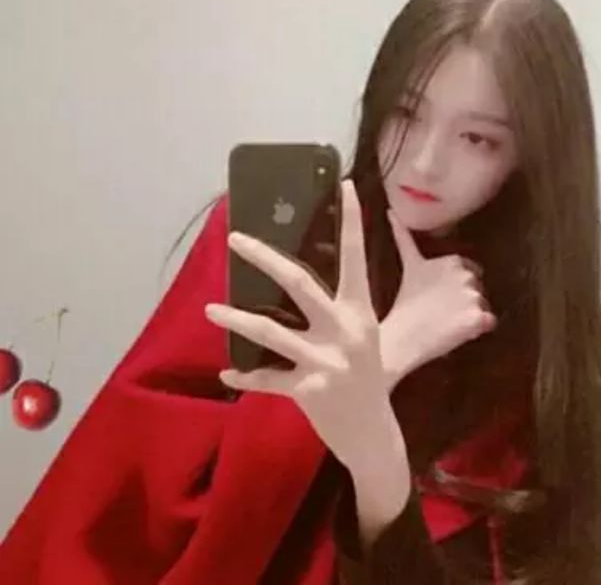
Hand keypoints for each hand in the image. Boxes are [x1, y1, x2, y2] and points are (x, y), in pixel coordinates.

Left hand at [204, 180, 399, 469]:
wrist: (372, 432)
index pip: (356, 258)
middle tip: (236, 239)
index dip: (351, 221)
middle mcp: (344, 331)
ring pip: (270, 332)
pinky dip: (245, 376)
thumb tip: (297, 279)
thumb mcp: (362, 334)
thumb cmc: (367, 375)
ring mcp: (326, 362)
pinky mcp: (308, 391)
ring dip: (236, 320)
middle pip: (299, 283)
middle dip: (265, 257)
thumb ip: (339, 307)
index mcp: (360, 311)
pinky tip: (227, 373)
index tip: (343, 186)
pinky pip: (266, 379)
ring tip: (211, 311)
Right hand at [380, 207, 496, 392]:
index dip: (454, 286)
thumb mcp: (408, 265)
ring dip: (470, 315)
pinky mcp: (479, 318)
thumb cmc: (404, 304)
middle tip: (439, 310)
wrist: (401, 338)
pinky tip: (458, 331)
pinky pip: (489, 322)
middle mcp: (466, 275)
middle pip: (477, 288)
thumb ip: (403, 236)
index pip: (469, 271)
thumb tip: (390, 210)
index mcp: (452, 260)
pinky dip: (478, 328)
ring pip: (483, 305)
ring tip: (445, 322)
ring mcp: (474, 297)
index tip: (438, 296)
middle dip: (464, 299)